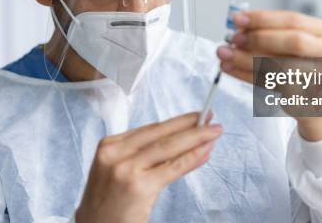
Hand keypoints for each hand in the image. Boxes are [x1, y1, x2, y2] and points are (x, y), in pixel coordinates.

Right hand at [75, 112, 221, 222]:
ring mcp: (125, 169)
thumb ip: (146, 156)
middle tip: (210, 117)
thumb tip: (182, 141)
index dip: (176, 122)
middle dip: (189, 125)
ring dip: (196, 137)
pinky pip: (172, 168)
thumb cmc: (108, 204)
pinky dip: (192, 158)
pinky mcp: (138, 186)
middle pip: (160, 134)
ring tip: (214, 131)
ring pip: (169, 147)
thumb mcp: (119, 171)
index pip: (150, 129)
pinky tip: (205, 151)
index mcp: (109, 146)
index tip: (194, 117)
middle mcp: (115, 154)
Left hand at [216, 10, 321, 140]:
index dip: (263, 18)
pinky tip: (231, 69)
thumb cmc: (299, 70)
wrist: (317, 105)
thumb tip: (238, 27)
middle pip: (294, 41)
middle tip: (234, 39)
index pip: (293, 20)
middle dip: (259, 38)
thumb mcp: (288, 46)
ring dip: (247, 59)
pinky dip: (247, 75)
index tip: (238, 19)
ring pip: (282, 65)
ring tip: (225, 55)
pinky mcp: (308, 97)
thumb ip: (268, 34)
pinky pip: (273, 84)